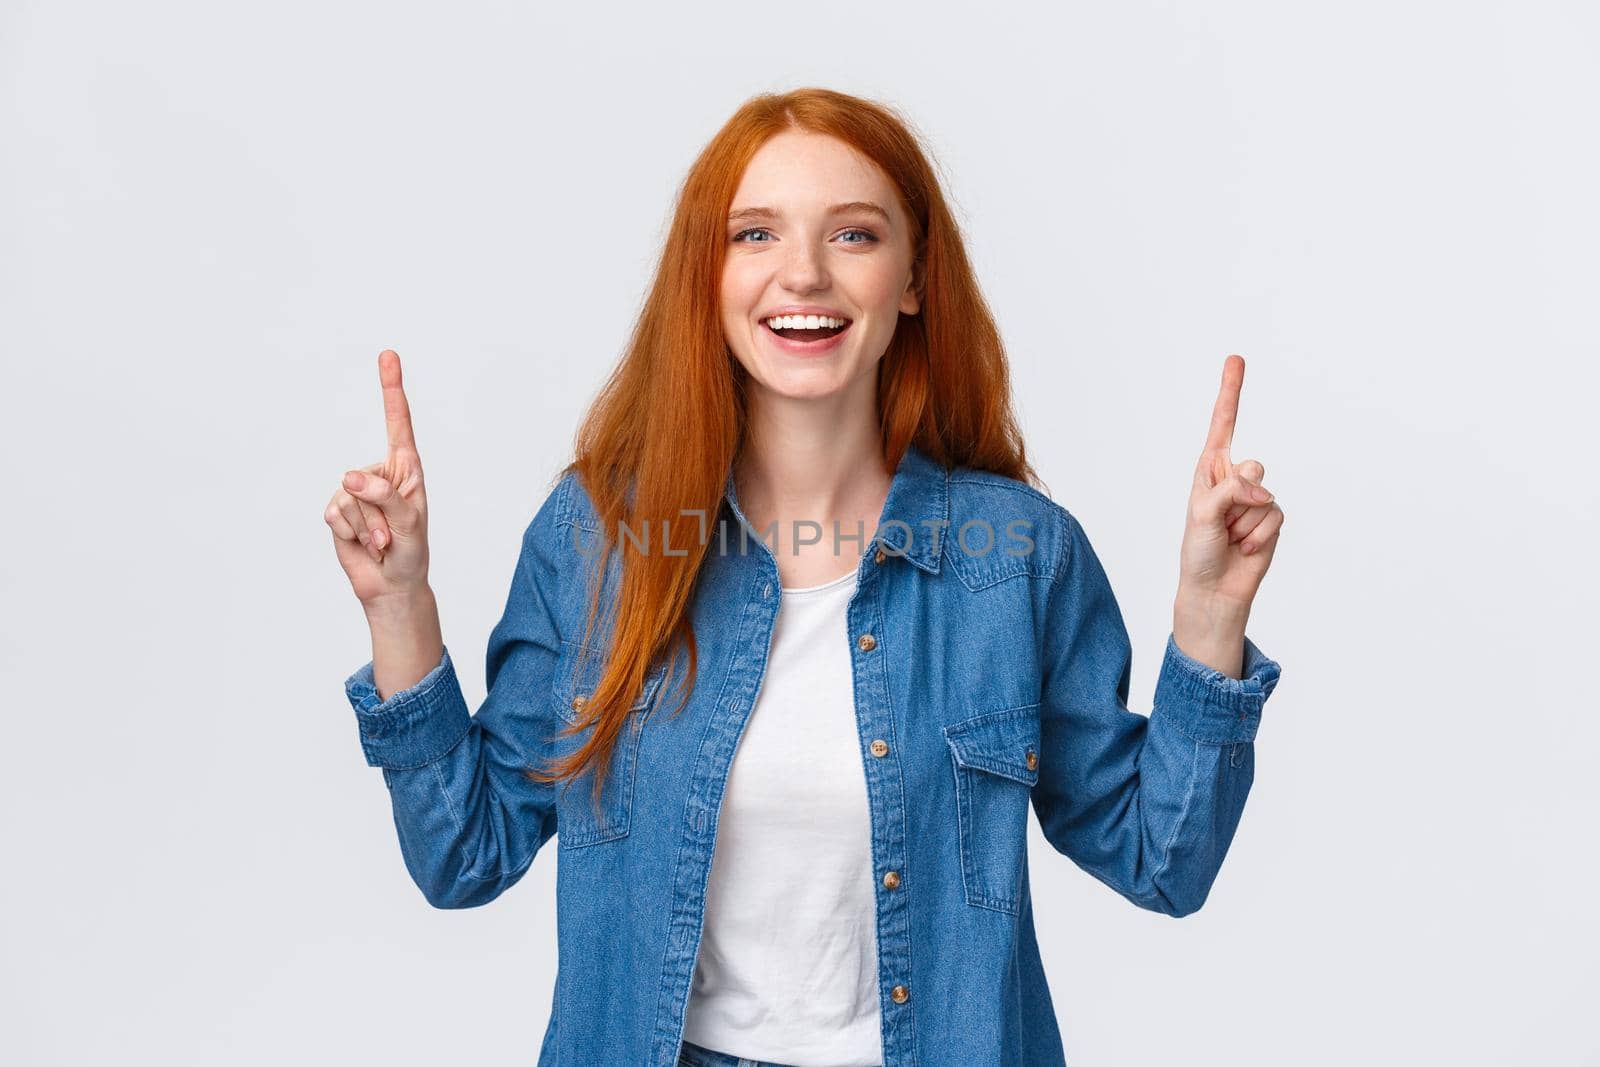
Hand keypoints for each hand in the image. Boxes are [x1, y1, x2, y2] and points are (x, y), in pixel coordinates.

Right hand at [323, 349, 430, 606]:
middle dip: (381, 513)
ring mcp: (355, 491)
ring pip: (349, 498)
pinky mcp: (336, 510)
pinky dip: (351, 534)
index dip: (391, 389)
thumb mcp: (409, 523)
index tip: (388, 355)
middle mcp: (379, 474)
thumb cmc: (410, 551)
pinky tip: (364, 544)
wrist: (391, 584)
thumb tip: (349, 476)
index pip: (397, 423)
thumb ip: (385, 496)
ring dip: (368, 528)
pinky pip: (335, 515)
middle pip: (367, 477)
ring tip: (382, 542)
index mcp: (406, 469)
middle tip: (394, 535)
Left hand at [1176, 354, 1284, 612]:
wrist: (1214, 588)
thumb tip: (1262, 487)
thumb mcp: (1202, 513)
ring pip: (1264, 497)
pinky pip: (1275, 517)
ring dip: (1245, 524)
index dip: (1230, 391)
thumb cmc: (1198, 550)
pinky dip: (1258, 537)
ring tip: (1229, 538)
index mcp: (1209, 469)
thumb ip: (1230, 489)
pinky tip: (1244, 548)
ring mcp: (1254, 498)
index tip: (1235, 359)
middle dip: (1238, 498)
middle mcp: (1233, 478)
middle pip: (1252, 467)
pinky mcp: (1271, 518)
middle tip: (1220, 524)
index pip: (1222, 424)